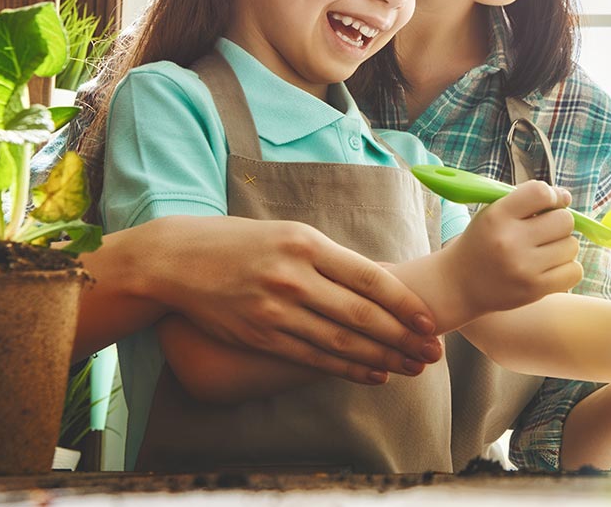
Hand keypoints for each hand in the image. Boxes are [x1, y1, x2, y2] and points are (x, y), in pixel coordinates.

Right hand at [144, 214, 442, 383]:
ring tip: (410, 368)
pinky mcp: (260, 334)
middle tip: (432, 353)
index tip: (429, 321)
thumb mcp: (291, 234)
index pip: (369, 277)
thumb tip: (379, 284)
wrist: (179, 259)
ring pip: (340, 342)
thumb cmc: (245, 243)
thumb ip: (331, 258)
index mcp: (308, 243)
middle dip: (403, 337)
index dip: (404, 303)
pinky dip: (347, 369)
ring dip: (381, 359)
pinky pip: (312, 358)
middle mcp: (294, 276)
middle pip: (361, 315)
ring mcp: (275, 308)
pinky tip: (373, 374)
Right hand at [446, 181, 581, 315]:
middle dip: (559, 222)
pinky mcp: (535, 290)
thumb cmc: (483, 241)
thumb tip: (567, 197)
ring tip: (544, 250)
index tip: (547, 204)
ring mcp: (524, 268)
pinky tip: (550, 266)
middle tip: (545, 230)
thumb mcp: (493, 212)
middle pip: (564, 220)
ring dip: (563, 246)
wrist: (460, 284)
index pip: (541, 192)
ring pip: (572, 246)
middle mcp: (511, 241)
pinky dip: (567, 268)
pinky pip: (574, 271)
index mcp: (498, 216)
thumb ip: (527, 200)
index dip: (552, 196)